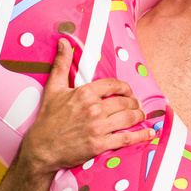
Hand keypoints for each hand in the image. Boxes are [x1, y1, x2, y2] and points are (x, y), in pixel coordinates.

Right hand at [20, 38, 151, 177]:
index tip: (128, 92)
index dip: (125, 88)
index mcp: (84, 93)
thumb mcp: (53, 88)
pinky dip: (141, 135)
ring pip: (129, 118)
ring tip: (141, 115)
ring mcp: (98, 127)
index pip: (114, 85)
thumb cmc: (47, 119)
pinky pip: (126, 138)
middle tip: (137, 105)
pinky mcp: (100, 145)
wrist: (41, 149)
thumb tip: (63, 41)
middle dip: (134, 102)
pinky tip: (149, 133)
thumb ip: (61, 64)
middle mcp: (93, 108)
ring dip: (139, 115)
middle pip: (125, 102)